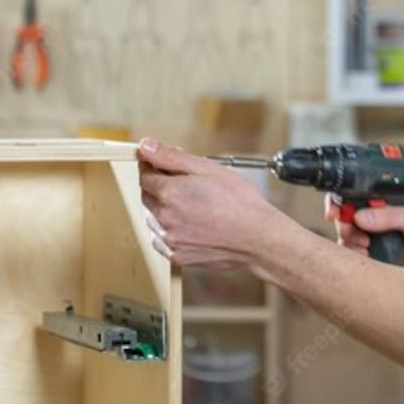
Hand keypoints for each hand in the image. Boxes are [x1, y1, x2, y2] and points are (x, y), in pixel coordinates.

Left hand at [138, 137, 282, 268]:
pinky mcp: (178, 256)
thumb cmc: (240, 202)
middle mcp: (164, 217)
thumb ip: (172, 157)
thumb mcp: (208, 168)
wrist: (257, 238)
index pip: (145, 176)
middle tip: (186, 184)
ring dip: (164, 209)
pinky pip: (162, 241)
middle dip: (160, 186)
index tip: (164, 165)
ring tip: (193, 206)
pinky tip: (190, 225)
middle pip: (147, 196)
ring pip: (154, 219)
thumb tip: (147, 146)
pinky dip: (170, 231)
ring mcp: (170, 239)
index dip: (153, 167)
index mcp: (169, 192)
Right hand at [324, 195, 403, 273]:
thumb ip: (388, 217)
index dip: (339, 201)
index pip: (354, 192)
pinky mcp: (385, 248)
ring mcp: (382, 230)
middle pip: (347, 215)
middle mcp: (381, 211)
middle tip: (353, 236)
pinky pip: (362, 252)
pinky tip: (367, 257)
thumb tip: (360, 215)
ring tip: (364, 248)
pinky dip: (359, 255)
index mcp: (387, 195)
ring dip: (351, 242)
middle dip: (344, 226)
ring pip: (352, 235)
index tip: (335, 213)